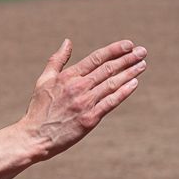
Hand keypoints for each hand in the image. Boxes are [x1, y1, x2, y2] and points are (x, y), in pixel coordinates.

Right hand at [22, 39, 145, 158]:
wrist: (35, 136)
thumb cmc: (39, 108)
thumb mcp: (44, 80)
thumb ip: (57, 60)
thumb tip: (68, 41)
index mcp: (68, 76)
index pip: (96, 58)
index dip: (114, 50)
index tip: (129, 44)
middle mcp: (78, 87)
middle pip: (108, 69)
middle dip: (127, 59)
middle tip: (142, 51)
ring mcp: (85, 103)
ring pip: (113, 84)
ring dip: (130, 73)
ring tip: (142, 64)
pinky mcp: (90, 119)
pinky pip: (111, 102)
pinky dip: (124, 92)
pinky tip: (134, 83)